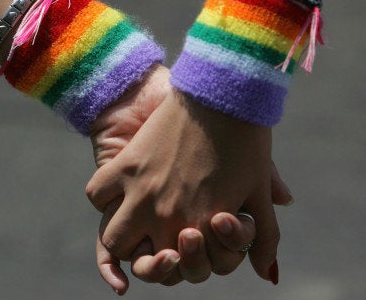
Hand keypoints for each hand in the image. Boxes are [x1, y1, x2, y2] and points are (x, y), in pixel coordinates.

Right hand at [88, 65, 289, 293]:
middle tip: (153, 244)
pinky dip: (103, 198)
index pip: (174, 270)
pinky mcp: (124, 165)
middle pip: (138, 262)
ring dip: (120, 238)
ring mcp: (140, 192)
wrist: (221, 91)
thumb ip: (263, 237)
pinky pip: (97, 194)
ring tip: (132, 225)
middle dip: (144, 260)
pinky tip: (116, 194)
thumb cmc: (247, 140)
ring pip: (112, 238)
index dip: (171, 266)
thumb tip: (268, 273)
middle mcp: (165, 217)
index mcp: (199, 227)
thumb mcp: (258, 191)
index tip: (176, 250)